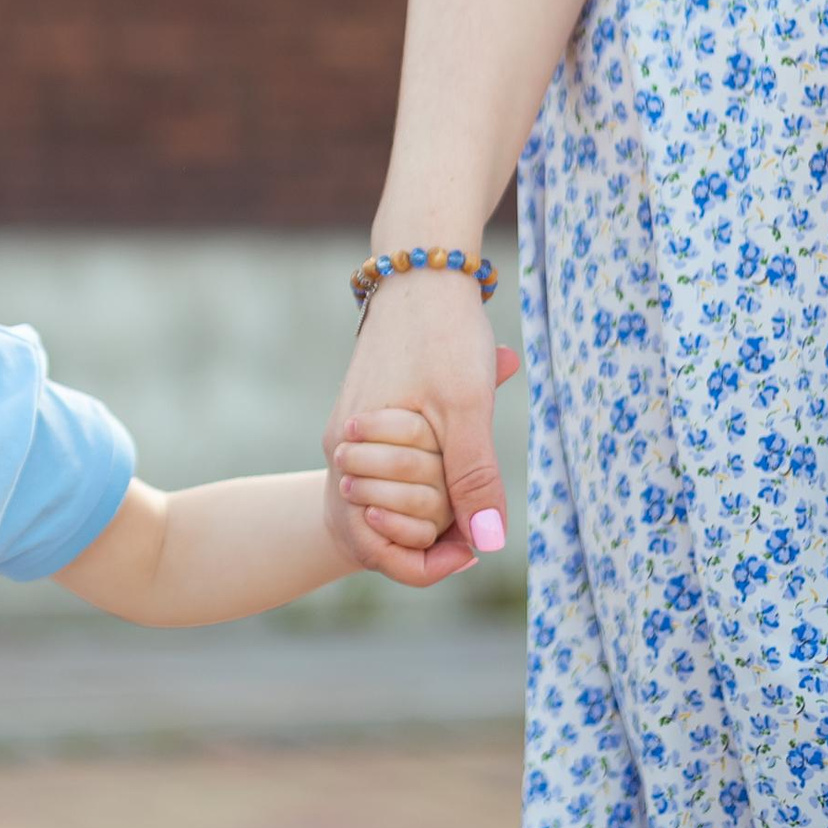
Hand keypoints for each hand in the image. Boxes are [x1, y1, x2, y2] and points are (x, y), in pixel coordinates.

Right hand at [321, 275, 518, 585]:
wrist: (423, 273)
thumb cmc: (444, 336)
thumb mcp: (468, 409)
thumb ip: (472, 477)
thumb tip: (486, 543)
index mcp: (352, 448)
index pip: (389, 542)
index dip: (440, 554)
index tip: (479, 544)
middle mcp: (342, 445)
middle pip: (392, 523)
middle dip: (441, 519)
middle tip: (471, 476)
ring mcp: (352, 433)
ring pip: (398, 499)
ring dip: (439, 493)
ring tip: (466, 453)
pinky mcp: (367, 421)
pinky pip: (398, 472)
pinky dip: (434, 470)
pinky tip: (457, 438)